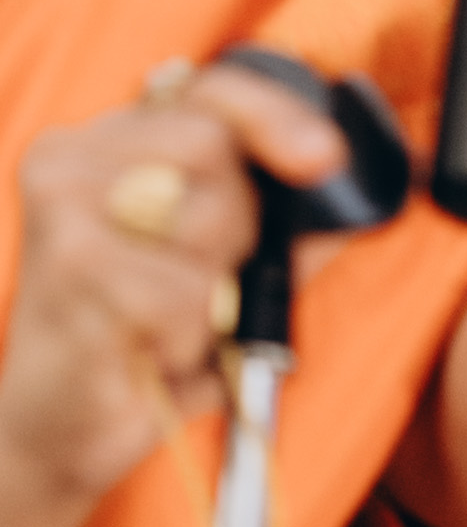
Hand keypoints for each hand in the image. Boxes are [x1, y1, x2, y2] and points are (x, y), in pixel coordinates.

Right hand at [0, 62, 354, 526]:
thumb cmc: (140, 343)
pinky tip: (147, 353)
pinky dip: (189, 337)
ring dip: (213, 292)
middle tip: (200, 286)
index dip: (277, 116)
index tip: (325, 158)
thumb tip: (353, 199)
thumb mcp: (219, 270)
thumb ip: (281, 226)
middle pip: (216, 149)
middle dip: (239, 228)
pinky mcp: (69, 266)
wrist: (53, 436)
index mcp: (104, 141)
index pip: (208, 90)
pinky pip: (187, 294)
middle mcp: (70, 158)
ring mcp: (63, 207)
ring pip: (209, 220)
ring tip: (166, 324)